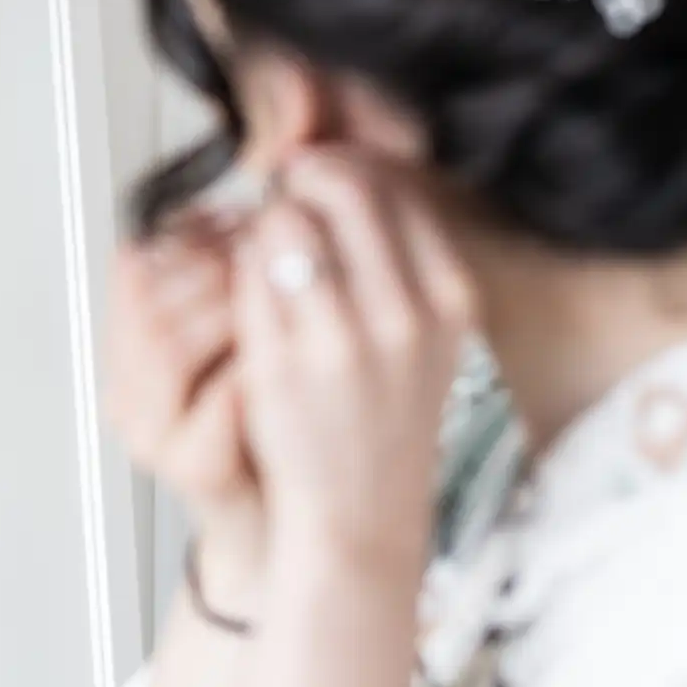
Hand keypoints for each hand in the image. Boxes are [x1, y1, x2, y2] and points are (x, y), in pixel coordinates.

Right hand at [104, 211, 259, 553]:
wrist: (295, 520)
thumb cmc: (280, 423)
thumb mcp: (254, 336)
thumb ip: (240, 277)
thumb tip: (270, 197)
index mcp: (134, 345)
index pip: (135, 263)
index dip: (191, 233)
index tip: (245, 218)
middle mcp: (130, 385)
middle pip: (145, 295)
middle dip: (215, 263)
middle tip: (273, 250)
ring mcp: (153, 431)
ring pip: (164, 344)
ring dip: (230, 307)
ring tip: (285, 294)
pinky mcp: (192, 472)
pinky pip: (208, 412)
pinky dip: (246, 375)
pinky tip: (280, 356)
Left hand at [234, 152, 473, 572]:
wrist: (360, 515)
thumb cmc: (382, 421)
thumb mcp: (423, 336)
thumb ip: (398, 259)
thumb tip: (337, 171)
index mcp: (449, 297)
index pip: (394, 187)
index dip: (343, 172)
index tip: (317, 184)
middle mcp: (405, 312)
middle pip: (342, 188)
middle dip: (300, 185)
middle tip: (279, 202)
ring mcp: (343, 338)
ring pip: (285, 223)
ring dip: (262, 226)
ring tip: (261, 256)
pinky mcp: (283, 363)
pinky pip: (247, 275)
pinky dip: (236, 269)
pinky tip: (242, 291)